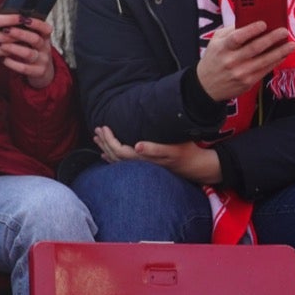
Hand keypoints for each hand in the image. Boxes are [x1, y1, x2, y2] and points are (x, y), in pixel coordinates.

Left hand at [0, 16, 55, 88]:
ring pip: (29, 54)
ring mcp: (42, 60)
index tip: (23, 18)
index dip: (36, 23)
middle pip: (36, 39)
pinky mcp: (38, 72)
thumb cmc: (30, 50)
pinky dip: (14, 64)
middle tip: (6, 30)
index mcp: (44, 38)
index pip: (45, 28)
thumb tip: (5, 16)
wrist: (41, 72)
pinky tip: (4, 60)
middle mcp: (45, 48)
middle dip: (20, 34)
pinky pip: (25, 68)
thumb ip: (23, 30)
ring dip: (15, 49)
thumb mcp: (31, 40)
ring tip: (2, 45)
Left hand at [93, 127, 222, 184]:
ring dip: (106, 149)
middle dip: (104, 142)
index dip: (109, 139)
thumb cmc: (187, 153)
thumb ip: (155, 149)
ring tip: (97, 139)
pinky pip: (123, 164)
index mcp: (144, 159)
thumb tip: (137, 146)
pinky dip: (112, 158)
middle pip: (115, 156)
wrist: (197, 166)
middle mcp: (140, 165)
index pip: (119, 150)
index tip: (104, 127)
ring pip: (117, 160)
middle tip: (97, 129)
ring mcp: (142, 167)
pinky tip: (106, 156)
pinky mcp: (145, 166)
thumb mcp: (174, 148)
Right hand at [195, 21, 293, 101]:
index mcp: (222, 48)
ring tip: (291, 45)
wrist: (206, 86)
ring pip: (264, 61)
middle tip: (284, 31)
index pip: (237, 37)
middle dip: (272, 39)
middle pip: (254, 48)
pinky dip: (276, 62)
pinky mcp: (248, 82)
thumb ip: (231, 31)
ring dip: (280, 52)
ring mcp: (240, 73)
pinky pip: (265, 70)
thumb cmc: (214, 59)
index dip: (251, 30)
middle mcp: (231, 61)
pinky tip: (283, 55)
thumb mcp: (216, 42)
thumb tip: (250, 21)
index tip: (264, 23)